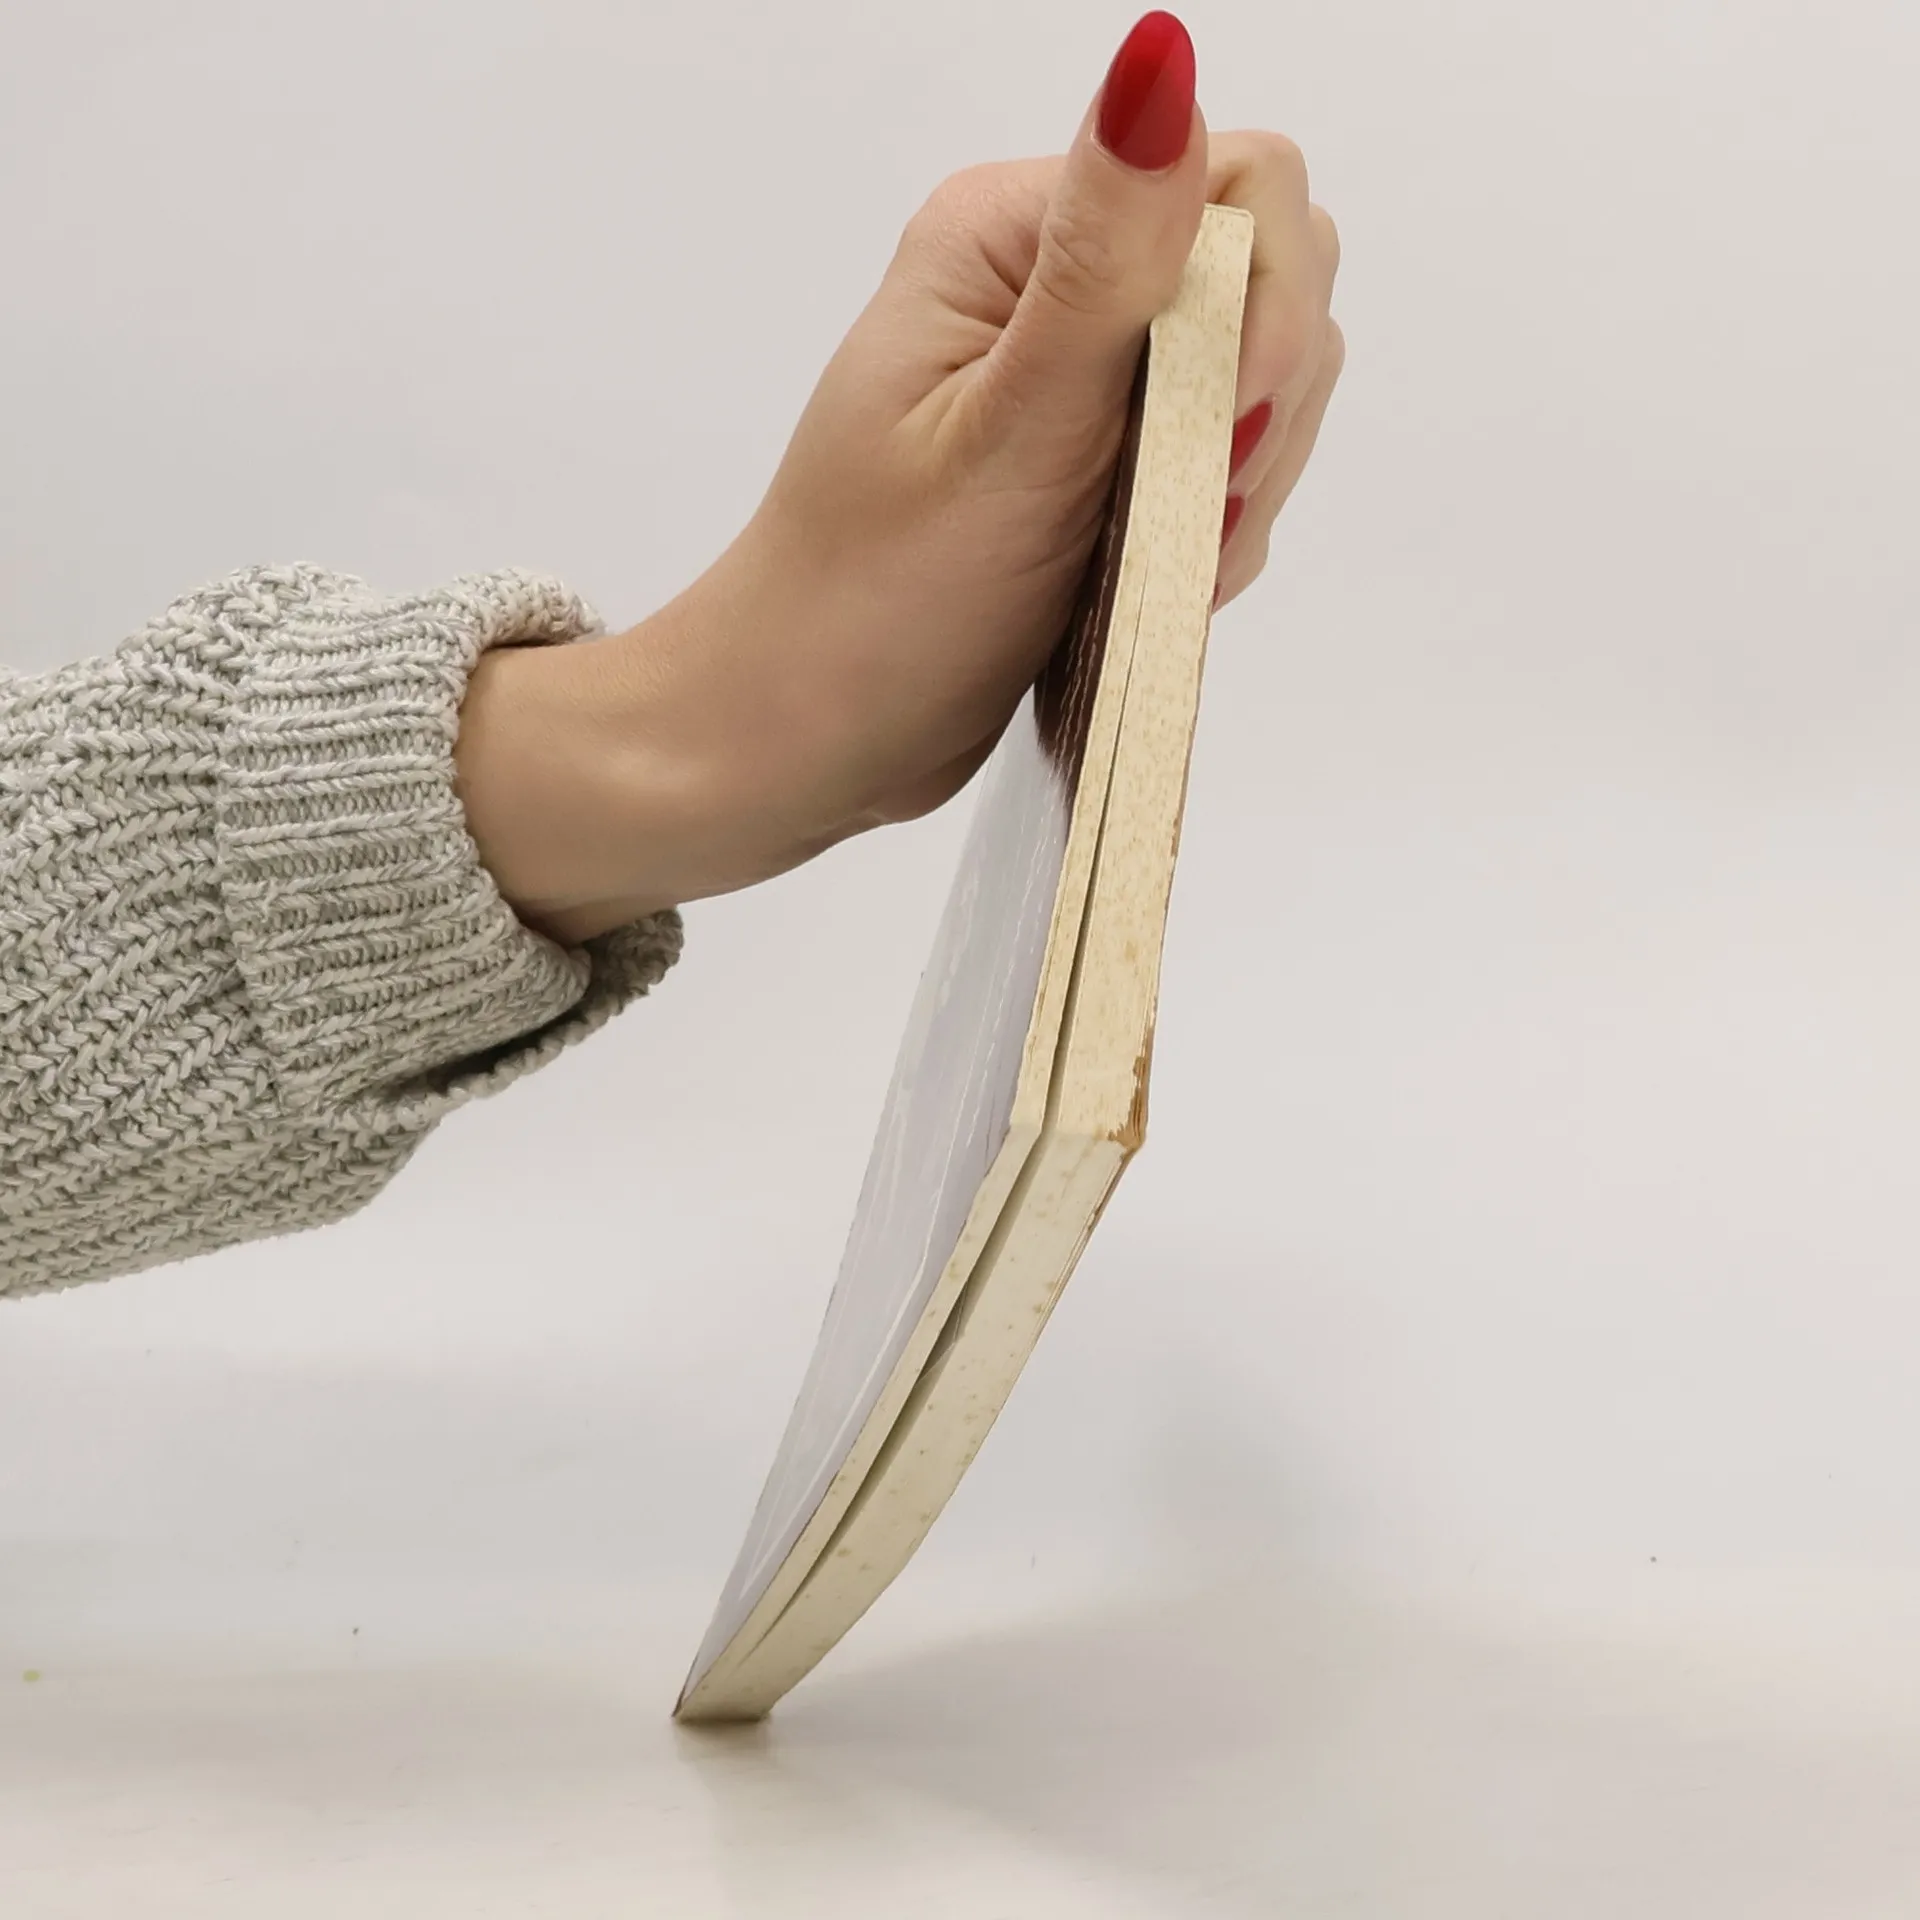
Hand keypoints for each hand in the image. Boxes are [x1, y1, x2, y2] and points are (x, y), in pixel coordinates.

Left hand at [458, 10, 1341, 943]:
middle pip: (1266, 282)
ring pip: (1261, 383)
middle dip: (1257, 407)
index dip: (1262, 307)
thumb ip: (1103, 265)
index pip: (1236, 189)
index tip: (1217, 431)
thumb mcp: (1007, 431)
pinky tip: (1149, 585)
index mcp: (1013, 236)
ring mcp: (1085, 380)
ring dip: (1239, 483)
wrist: (808, 733)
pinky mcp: (1103, 466)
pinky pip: (1224, 467)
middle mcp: (1054, 287)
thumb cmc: (876, 598)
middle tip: (1180, 510)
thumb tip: (1158, 59)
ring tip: (1151, 564)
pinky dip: (1215, 531)